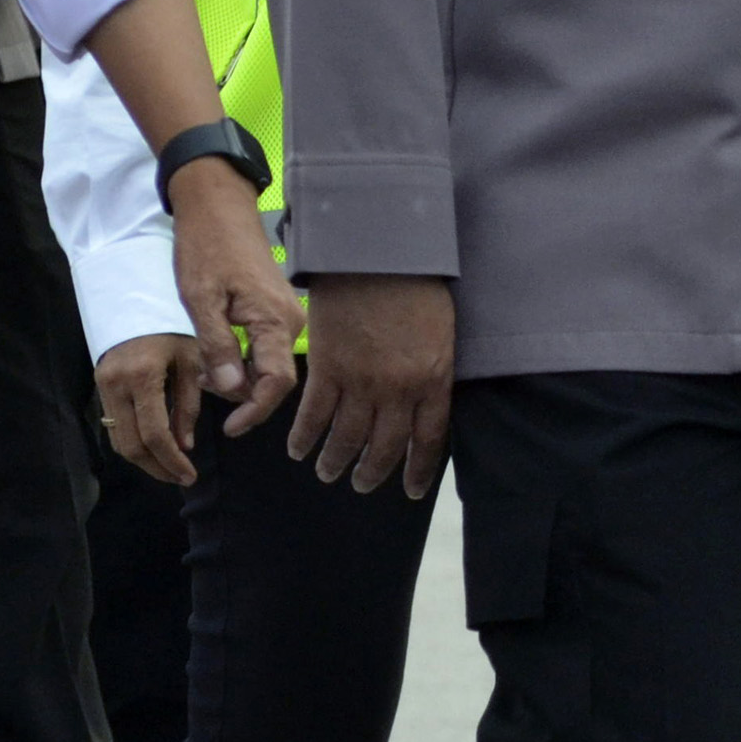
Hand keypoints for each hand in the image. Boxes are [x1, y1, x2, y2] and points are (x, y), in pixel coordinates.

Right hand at [94, 334, 206, 484]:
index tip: (190, 475)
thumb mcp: (190, 360)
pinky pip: (114, 426)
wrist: (136, 298)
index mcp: (141, 376)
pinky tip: (155, 448)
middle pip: (131, 445)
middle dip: (157, 468)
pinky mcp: (99, 386)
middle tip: (180, 478)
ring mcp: (102, 386)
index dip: (172, 461)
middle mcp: (115, 385)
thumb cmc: (172, 325)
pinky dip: (134, 443)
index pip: (154, 434)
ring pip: (118, 440)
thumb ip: (188, 404)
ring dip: (144, 460)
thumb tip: (185, 445)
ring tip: (169, 468)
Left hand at [165, 163, 305, 445]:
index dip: (254, 412)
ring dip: (241, 379)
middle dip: (243, 397)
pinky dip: (245, 360)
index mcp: (275, 320)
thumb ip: (218, 347)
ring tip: (206, 373)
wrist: (216, 204)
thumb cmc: (206, 246)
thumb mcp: (201, 299)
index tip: (229, 428)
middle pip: (275, 379)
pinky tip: (219, 355)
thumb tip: (232, 390)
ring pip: (270, 365)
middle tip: (204, 391)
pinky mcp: (277, 308)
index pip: (276, 384)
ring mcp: (287, 313)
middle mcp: (290, 320)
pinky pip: (267, 347)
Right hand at [287, 275, 453, 498]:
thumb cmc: (417, 283)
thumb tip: (427, 404)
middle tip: (361, 484)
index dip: (418, 471)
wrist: (379, 251)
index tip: (412, 490)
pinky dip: (304, 437)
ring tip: (328, 472)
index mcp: (433, 381)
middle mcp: (398, 391)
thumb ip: (434, 372)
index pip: (427, 442)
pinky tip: (298, 449)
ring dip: (335, 460)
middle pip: (384, 447)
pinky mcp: (326, 368)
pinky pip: (313, 415)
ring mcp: (360, 381)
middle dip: (371, 473)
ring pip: (346, 438)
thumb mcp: (442, 333)